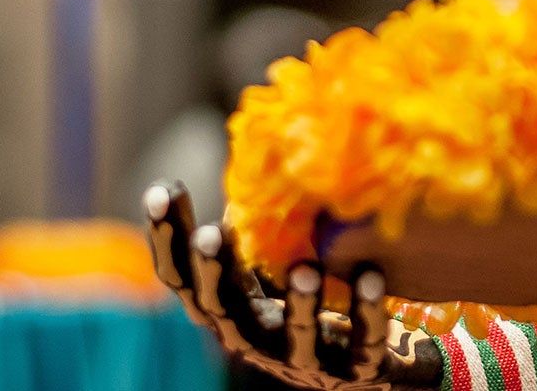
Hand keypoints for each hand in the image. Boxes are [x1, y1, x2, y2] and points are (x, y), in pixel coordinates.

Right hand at [144, 182, 442, 389]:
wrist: (375, 361)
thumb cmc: (313, 299)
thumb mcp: (277, 265)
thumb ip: (257, 233)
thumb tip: (247, 166)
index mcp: (233, 309)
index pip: (184, 279)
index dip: (167, 239)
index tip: (161, 189)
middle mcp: (258, 338)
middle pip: (222, 310)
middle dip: (214, 272)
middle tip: (209, 234)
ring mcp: (305, 360)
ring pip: (295, 337)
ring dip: (299, 304)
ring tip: (306, 269)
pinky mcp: (357, 371)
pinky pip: (362, 343)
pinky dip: (366, 312)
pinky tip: (372, 275)